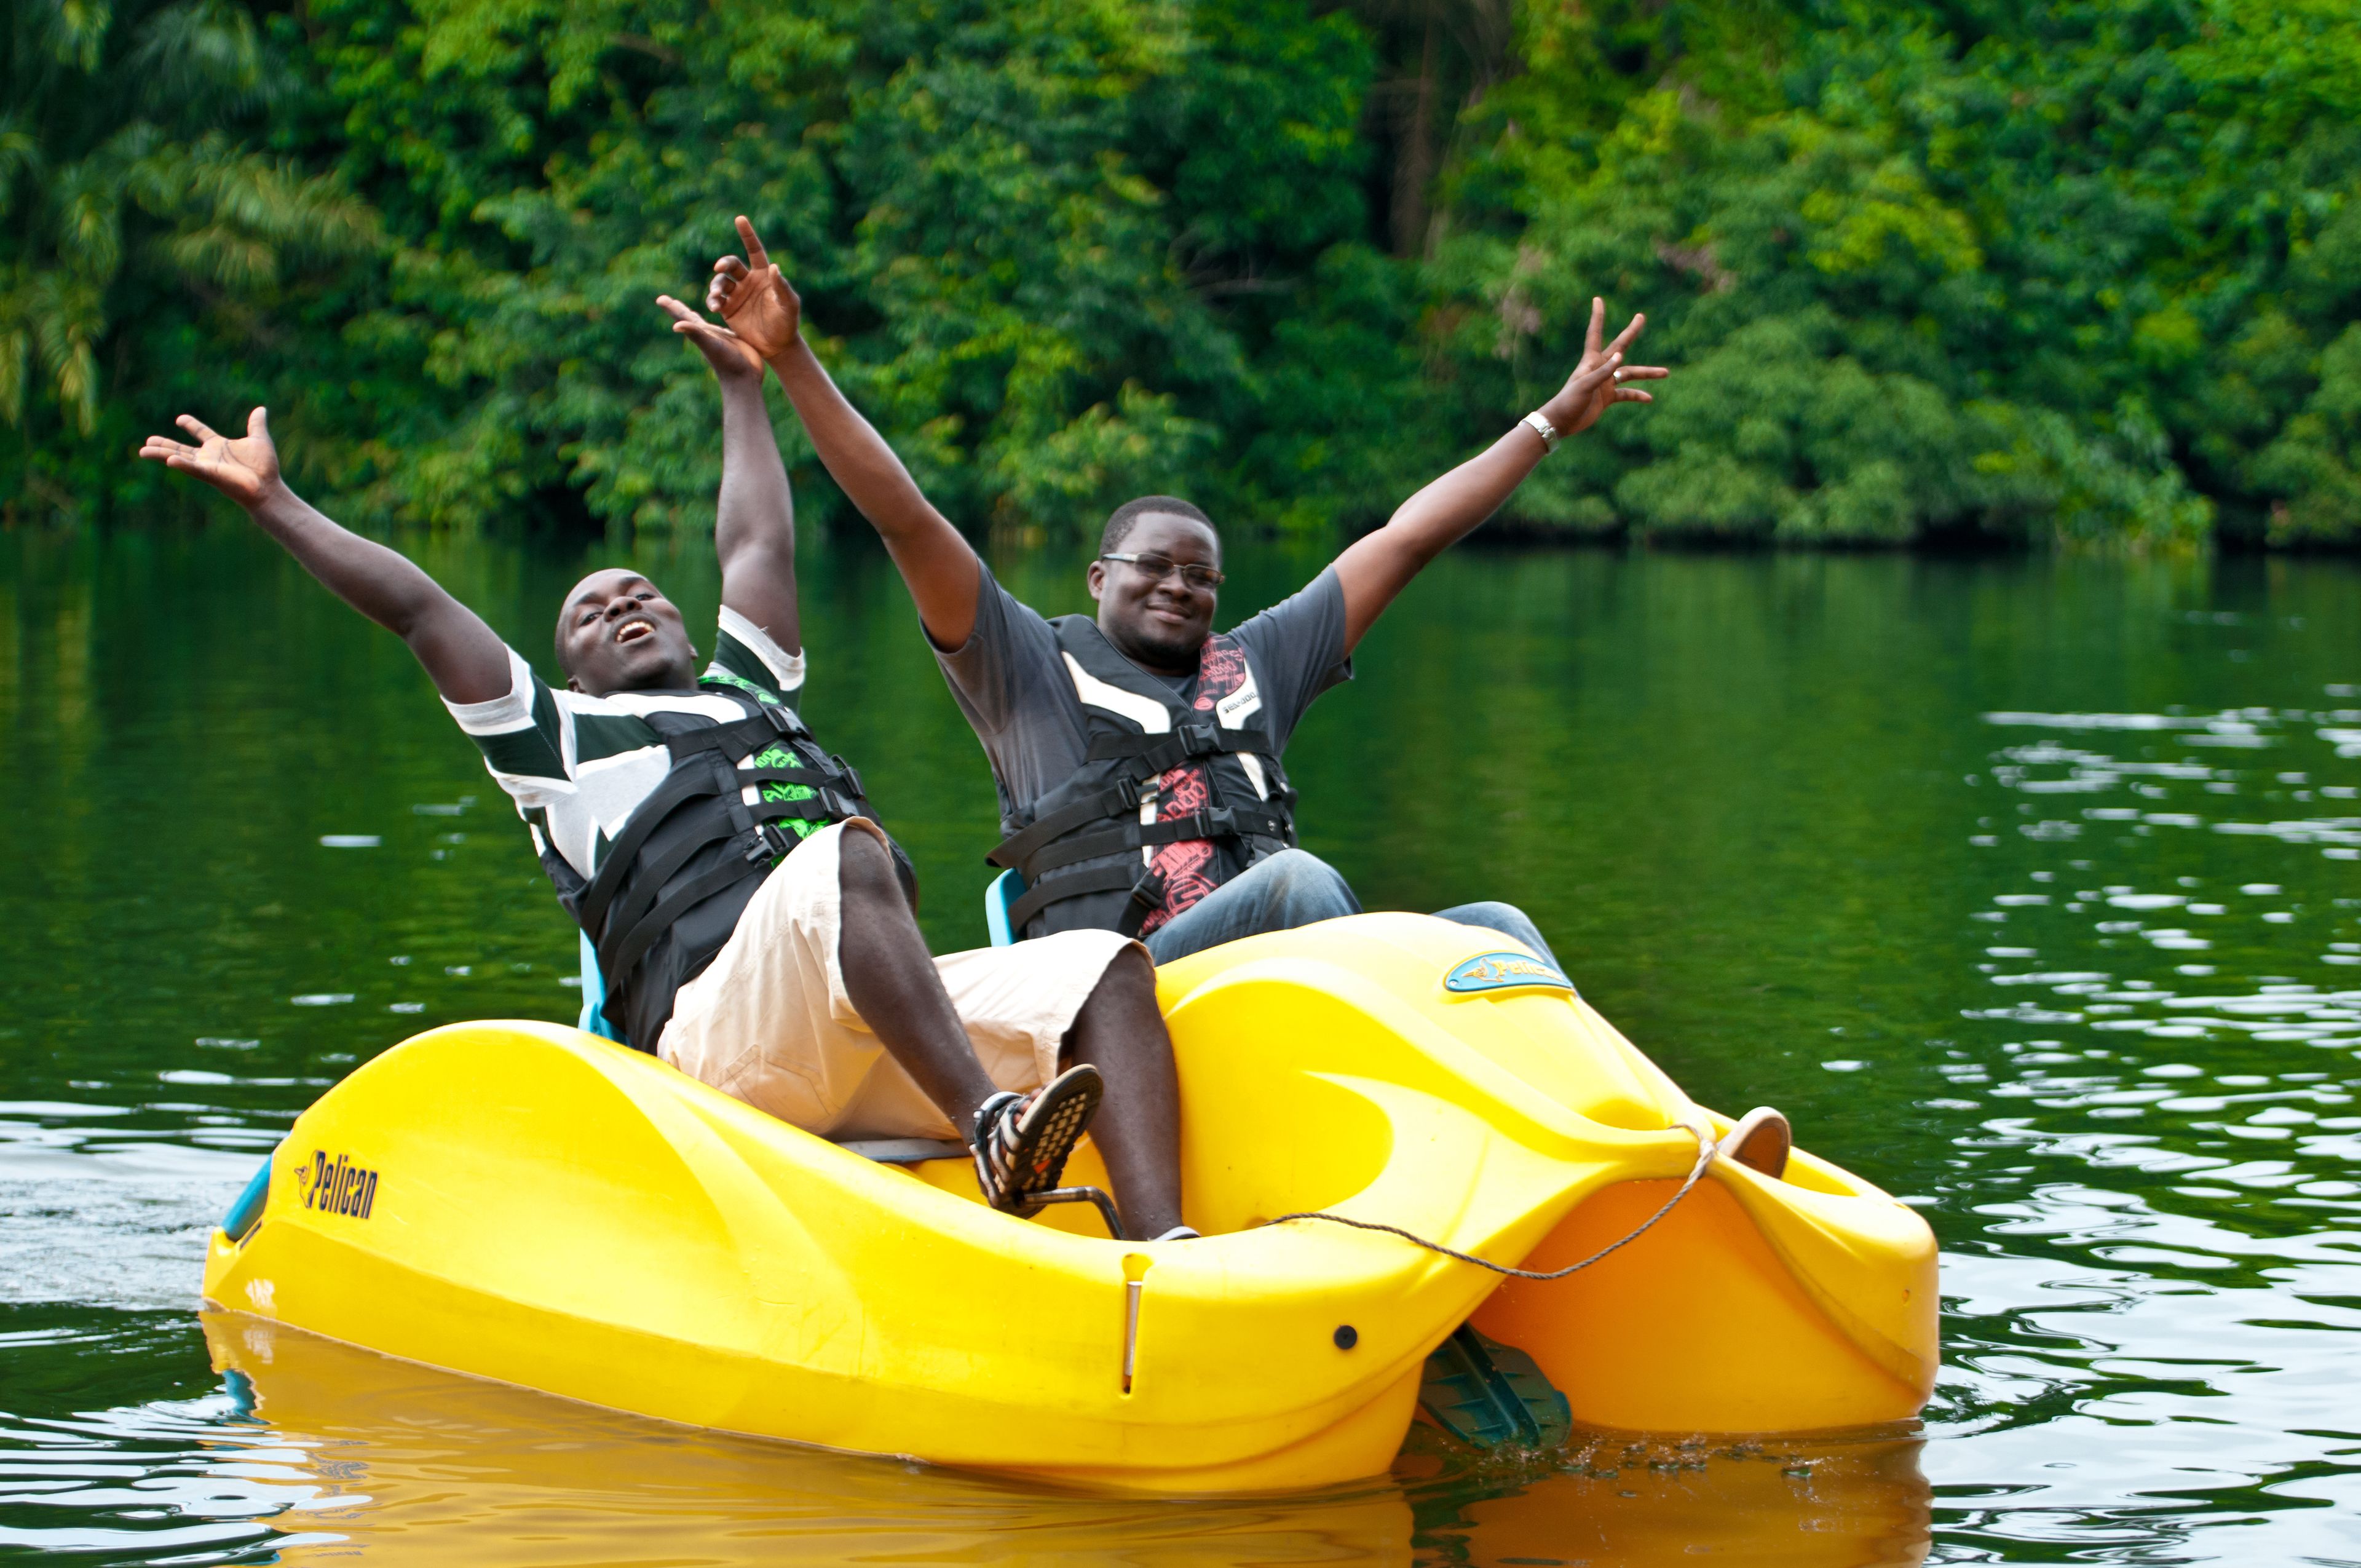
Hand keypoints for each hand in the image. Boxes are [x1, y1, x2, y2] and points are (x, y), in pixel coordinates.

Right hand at [136, 406, 282, 508]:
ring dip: (162, 454)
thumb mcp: (259, 440)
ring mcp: (207, 466)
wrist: (268, 487)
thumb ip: (256, 425)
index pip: (201, 433)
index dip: (191, 425)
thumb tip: (261, 408)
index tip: (180, 419)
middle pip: (181, 448)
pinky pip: (192, 468)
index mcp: (219, 446)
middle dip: (164, 445)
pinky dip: (181, 464)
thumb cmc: (264, 468)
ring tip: (143, 450)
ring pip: (178, 458)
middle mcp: (209, 456)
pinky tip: (169, 461)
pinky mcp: (210, 475)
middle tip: (147, 440)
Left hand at [657, 294, 763, 383]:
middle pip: (690, 318)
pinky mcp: (732, 340)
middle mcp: (707, 334)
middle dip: (679, 309)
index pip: (682, 316)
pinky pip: (723, 326)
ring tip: (689, 310)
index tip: (660, 299)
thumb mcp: (710, 344)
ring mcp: (719, 338)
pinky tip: (721, 322)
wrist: (744, 377)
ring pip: (705, 323)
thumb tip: (675, 326)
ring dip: (697, 316)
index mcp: (700, 332)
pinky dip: (720, 323)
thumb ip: (695, 333)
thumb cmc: (727, 361)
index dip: (671, 307)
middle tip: (667, 301)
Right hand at [705, 215, 801, 361]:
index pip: (754, 250)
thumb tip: (774, 267)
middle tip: (720, 267)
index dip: (747, 235)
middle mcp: (747, 281)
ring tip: (716, 297)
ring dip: (715, 286)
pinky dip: (712, 301)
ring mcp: (736, 294)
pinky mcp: (727, 309)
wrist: (777, 345)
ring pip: (720, 282)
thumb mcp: (789, 305)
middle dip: (724, 263)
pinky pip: (716, 300)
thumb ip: (782, 287)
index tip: (740, 219)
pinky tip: (714, 306)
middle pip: (731, 264)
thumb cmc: (787, 323)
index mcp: (763, 275)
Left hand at [1539, 298, 1667, 435]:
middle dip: (1631, 332)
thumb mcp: (1585, 386)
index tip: (1597, 300)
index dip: (1597, 316)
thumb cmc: (1568, 402)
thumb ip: (1603, 372)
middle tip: (1641, 317)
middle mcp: (1599, 368)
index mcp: (1590, 361)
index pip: (1595, 333)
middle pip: (1620, 347)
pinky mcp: (1607, 398)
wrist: (1561, 423)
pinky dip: (1637, 395)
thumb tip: (1620, 357)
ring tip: (1666, 372)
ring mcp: (1604, 383)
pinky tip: (1649, 398)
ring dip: (1647, 373)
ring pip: (1629, 373)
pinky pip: (1626, 394)